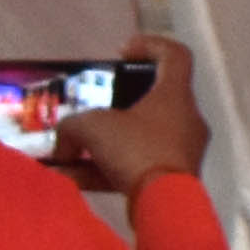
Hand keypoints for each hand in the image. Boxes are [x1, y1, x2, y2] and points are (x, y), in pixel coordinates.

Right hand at [57, 38, 210, 197]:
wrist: (164, 203)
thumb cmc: (136, 149)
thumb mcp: (92, 126)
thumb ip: (71, 126)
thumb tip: (64, 145)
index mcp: (175, 94)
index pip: (175, 55)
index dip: (151, 45)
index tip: (123, 51)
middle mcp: (186, 118)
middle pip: (152, 100)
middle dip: (116, 105)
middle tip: (89, 110)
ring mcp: (182, 150)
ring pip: (139, 137)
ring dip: (104, 143)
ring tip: (68, 151)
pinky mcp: (172, 178)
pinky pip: (135, 167)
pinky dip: (104, 170)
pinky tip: (69, 178)